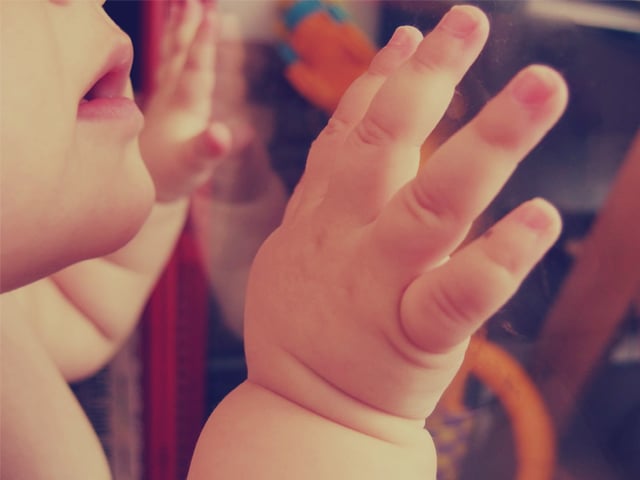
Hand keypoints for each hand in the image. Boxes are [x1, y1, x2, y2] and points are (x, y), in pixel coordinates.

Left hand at [140, 0, 251, 202]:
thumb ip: (209, 149)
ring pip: (173, 53)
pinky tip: (173, 33)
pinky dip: (172, 43)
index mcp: (186, 106)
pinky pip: (168, 62)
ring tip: (184, 3)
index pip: (197, 67)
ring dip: (179, 27)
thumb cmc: (174, 174)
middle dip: (191, 25)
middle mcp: (173, 94)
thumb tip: (225, 132)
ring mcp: (166, 95)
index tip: (211, 14)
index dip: (205, 42)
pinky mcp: (163, 99)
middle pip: (182, 52)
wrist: (147, 184)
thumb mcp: (195, 165)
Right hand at [244, 5, 566, 436]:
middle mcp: (349, 238)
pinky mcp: (412, 337)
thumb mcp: (295, 246)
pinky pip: (455, 297)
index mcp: (322, 217)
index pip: (350, 131)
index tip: (416, 34)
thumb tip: (356, 119)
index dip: (381, 78)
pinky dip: (497, 258)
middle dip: (427, 81)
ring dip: (486, 144)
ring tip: (539, 88)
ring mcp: (379, 285)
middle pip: (385, 145)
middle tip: (469, 21)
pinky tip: (540, 218)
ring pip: (431, 206)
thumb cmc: (305, 326)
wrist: (305, 410)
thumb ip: (325, 183)